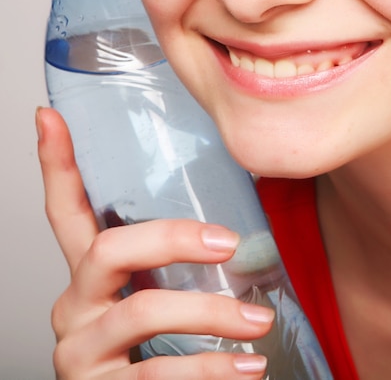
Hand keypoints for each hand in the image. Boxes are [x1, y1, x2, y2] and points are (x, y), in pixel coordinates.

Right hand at [36, 107, 272, 378]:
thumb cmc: (158, 344)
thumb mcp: (159, 293)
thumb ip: (173, 265)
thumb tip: (239, 229)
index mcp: (89, 275)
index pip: (66, 211)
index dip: (56, 165)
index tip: (48, 117)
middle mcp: (75, 306)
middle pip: (107, 249)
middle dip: (172, 238)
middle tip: (229, 241)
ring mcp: (81, 351)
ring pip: (141, 311)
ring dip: (212, 314)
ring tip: (259, 321)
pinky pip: (159, 374)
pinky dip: (213, 370)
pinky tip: (250, 368)